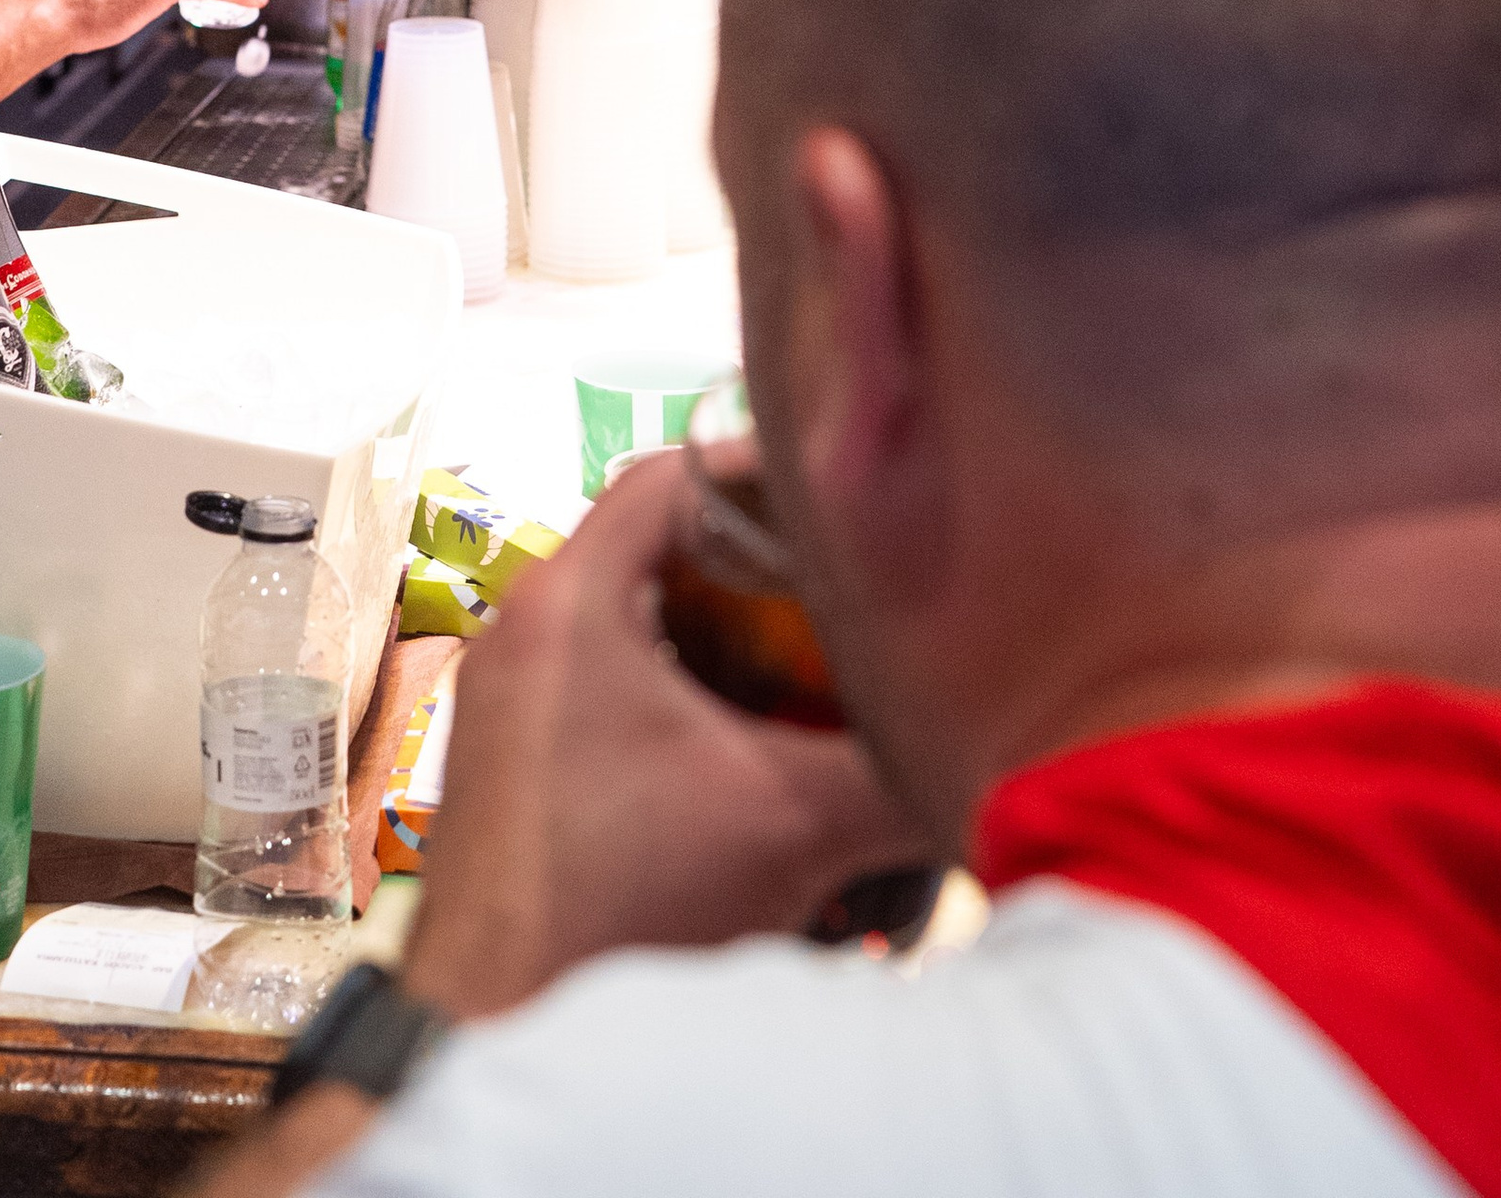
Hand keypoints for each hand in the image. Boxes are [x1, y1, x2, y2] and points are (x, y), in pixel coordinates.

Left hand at [401, 453, 924, 1022]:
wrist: (504, 1030)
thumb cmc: (618, 914)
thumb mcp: (790, 827)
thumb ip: (900, 773)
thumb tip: (996, 745)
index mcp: (568, 602)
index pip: (674, 472)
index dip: (766, 471)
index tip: (842, 496)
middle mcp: (526, 632)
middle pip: (660, 548)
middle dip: (761, 571)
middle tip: (843, 590)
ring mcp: (512, 699)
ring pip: (638, 625)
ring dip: (725, 645)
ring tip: (813, 672)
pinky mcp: (518, 763)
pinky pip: (611, 690)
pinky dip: (686, 702)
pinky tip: (755, 756)